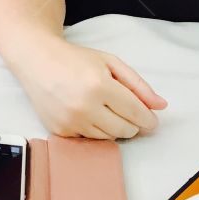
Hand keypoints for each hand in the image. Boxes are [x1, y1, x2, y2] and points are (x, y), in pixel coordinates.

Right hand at [20, 39, 166, 139]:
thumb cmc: (75, 59)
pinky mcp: (61, 131)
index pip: (136, 113)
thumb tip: (161, 106)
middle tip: (125, 109)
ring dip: (113, 126)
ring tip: (103, 107)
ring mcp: (71, 121)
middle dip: (132, 123)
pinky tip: (86, 112)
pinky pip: (90, 140)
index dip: (148, 118)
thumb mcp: (110, 62)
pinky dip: (94, 129)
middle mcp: (84, 106)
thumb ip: (138, 84)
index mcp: (99, 85)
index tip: (152, 120)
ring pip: (109, 138)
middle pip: (125, 130)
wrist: (37, 60)